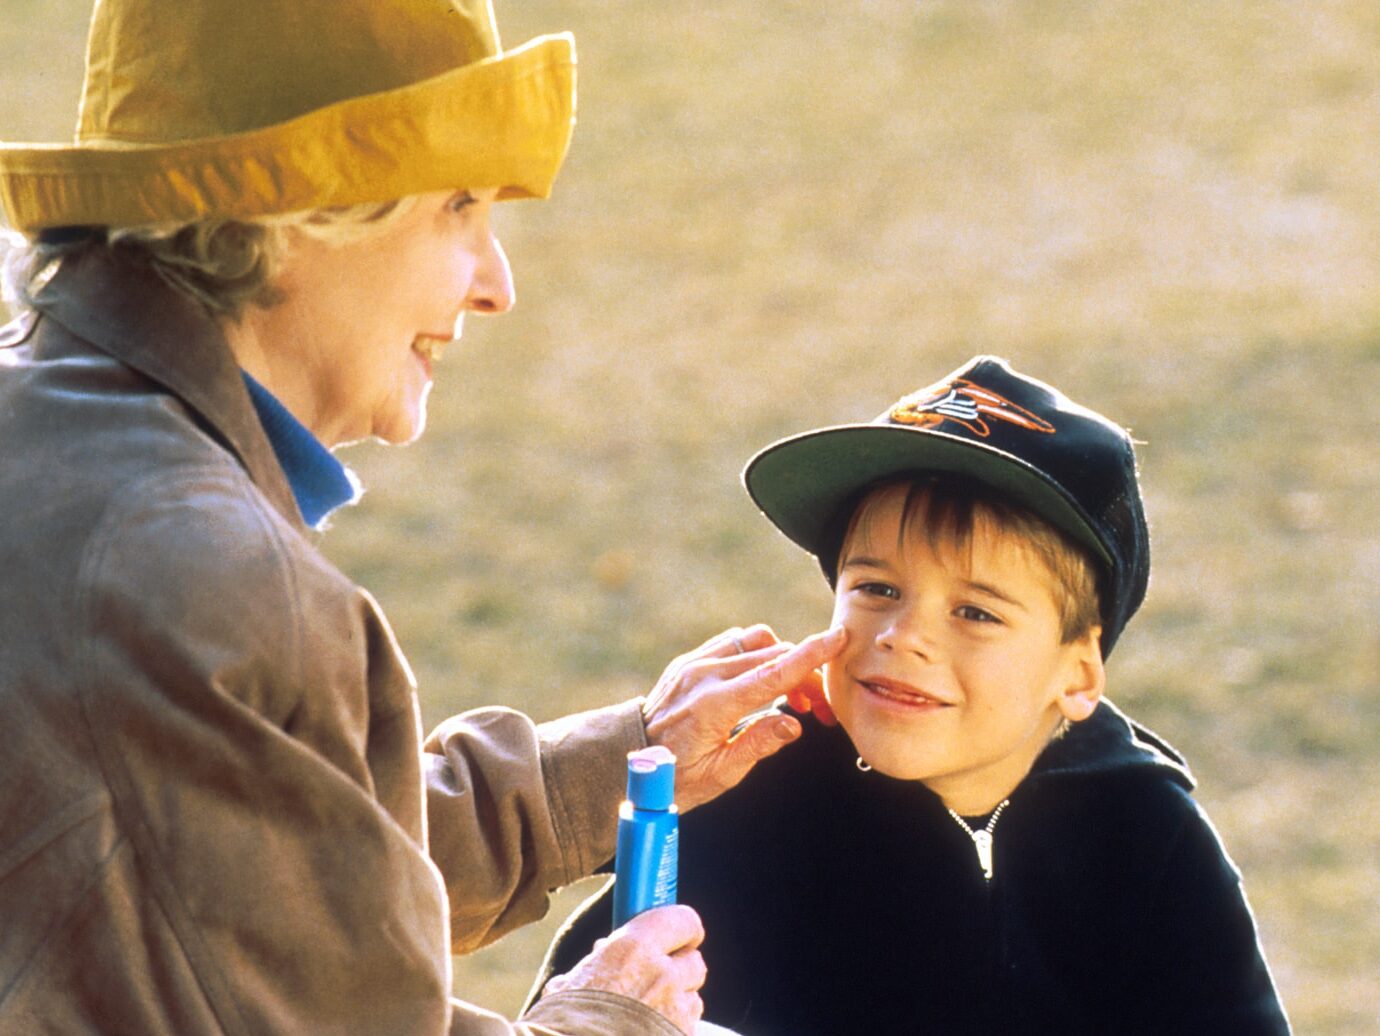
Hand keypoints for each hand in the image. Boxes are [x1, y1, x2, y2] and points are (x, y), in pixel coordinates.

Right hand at [540, 905, 706, 1034]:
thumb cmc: (564, 1026)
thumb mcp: (572, 982)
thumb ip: (598, 962)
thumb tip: (602, 952)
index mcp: (634, 948)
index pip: (683, 920)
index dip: (684, 929)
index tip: (678, 934)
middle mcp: (662, 975)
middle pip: (694, 961)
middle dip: (679, 968)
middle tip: (657, 977)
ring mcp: (676, 1012)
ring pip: (693, 998)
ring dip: (677, 1003)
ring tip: (647, 1014)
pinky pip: (688, 1028)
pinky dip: (672, 1029)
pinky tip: (647, 1034)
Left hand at [642, 624, 845, 810]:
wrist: (625, 759)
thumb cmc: (672, 777)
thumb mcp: (718, 775)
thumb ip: (758, 745)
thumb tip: (793, 725)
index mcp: (714, 705)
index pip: (773, 673)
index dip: (810, 656)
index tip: (836, 639)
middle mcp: (704, 675)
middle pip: (772, 657)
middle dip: (806, 675)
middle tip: (819, 709)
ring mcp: (694, 663)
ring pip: (754, 640)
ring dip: (781, 659)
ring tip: (792, 695)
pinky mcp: (689, 661)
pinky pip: (732, 642)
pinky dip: (756, 653)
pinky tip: (762, 680)